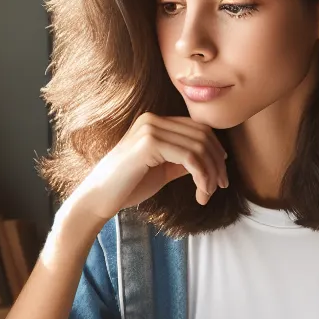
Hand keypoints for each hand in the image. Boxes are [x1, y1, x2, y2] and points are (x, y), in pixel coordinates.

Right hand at [65, 113, 228, 225]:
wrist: (98, 198)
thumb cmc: (128, 186)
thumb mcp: (163, 170)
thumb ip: (183, 161)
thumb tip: (212, 161)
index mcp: (155, 122)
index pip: (198, 128)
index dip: (216, 151)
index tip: (220, 177)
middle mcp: (152, 120)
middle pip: (203, 135)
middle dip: (217, 164)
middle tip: (220, 187)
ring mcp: (150, 129)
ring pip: (199, 147)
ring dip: (210, 174)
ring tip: (207, 194)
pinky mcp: (149, 144)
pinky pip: (190, 157)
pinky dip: (202, 177)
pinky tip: (200, 194)